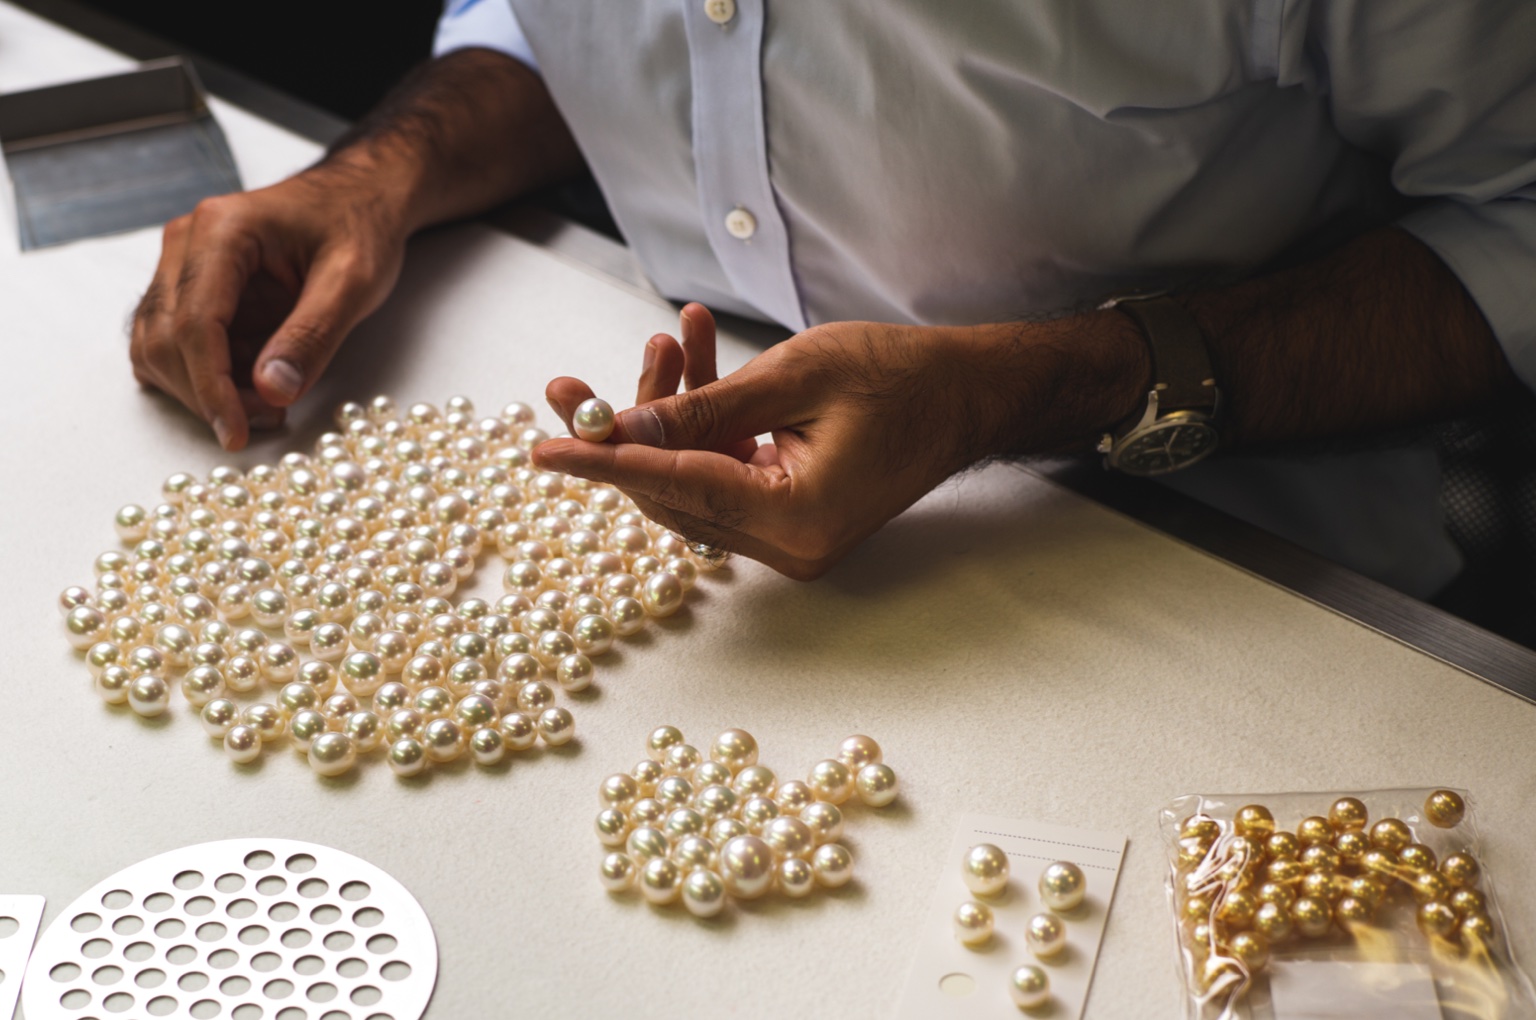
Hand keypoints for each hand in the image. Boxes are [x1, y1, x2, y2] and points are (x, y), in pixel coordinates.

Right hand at [130, 163, 410, 449]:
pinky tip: (249, 387)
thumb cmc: (357, 227)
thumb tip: (271, 391)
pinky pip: (170, 346)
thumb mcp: (354, 280)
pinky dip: (200, 378)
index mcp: (222, 231)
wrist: (356, 199)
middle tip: (270, 418)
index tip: (236, 433)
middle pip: (165, 339)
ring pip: (156, 347)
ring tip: (268, 403)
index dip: (210, 388)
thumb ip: (313, 334)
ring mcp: (181, 267)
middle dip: (209, 394)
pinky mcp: (188, 290)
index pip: (194, 323)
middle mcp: (186, 245)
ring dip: (201, 390)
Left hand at [537, 304, 1145, 578]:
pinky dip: (704, 425)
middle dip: (623, 432)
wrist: (971, 392)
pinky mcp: (791, 517)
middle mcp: (789, 546)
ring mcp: (791, 538)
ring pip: (691, 482)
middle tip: (569, 385)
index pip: (673, 489)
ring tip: (670, 338)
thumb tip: (622, 432)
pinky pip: (722, 474)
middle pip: (671, 495)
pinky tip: (697, 358)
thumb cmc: (902, 375)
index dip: (602, 463)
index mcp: (796, 518)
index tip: (541, 449)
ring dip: (667, 416)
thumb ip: (704, 411)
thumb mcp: (794, 376)